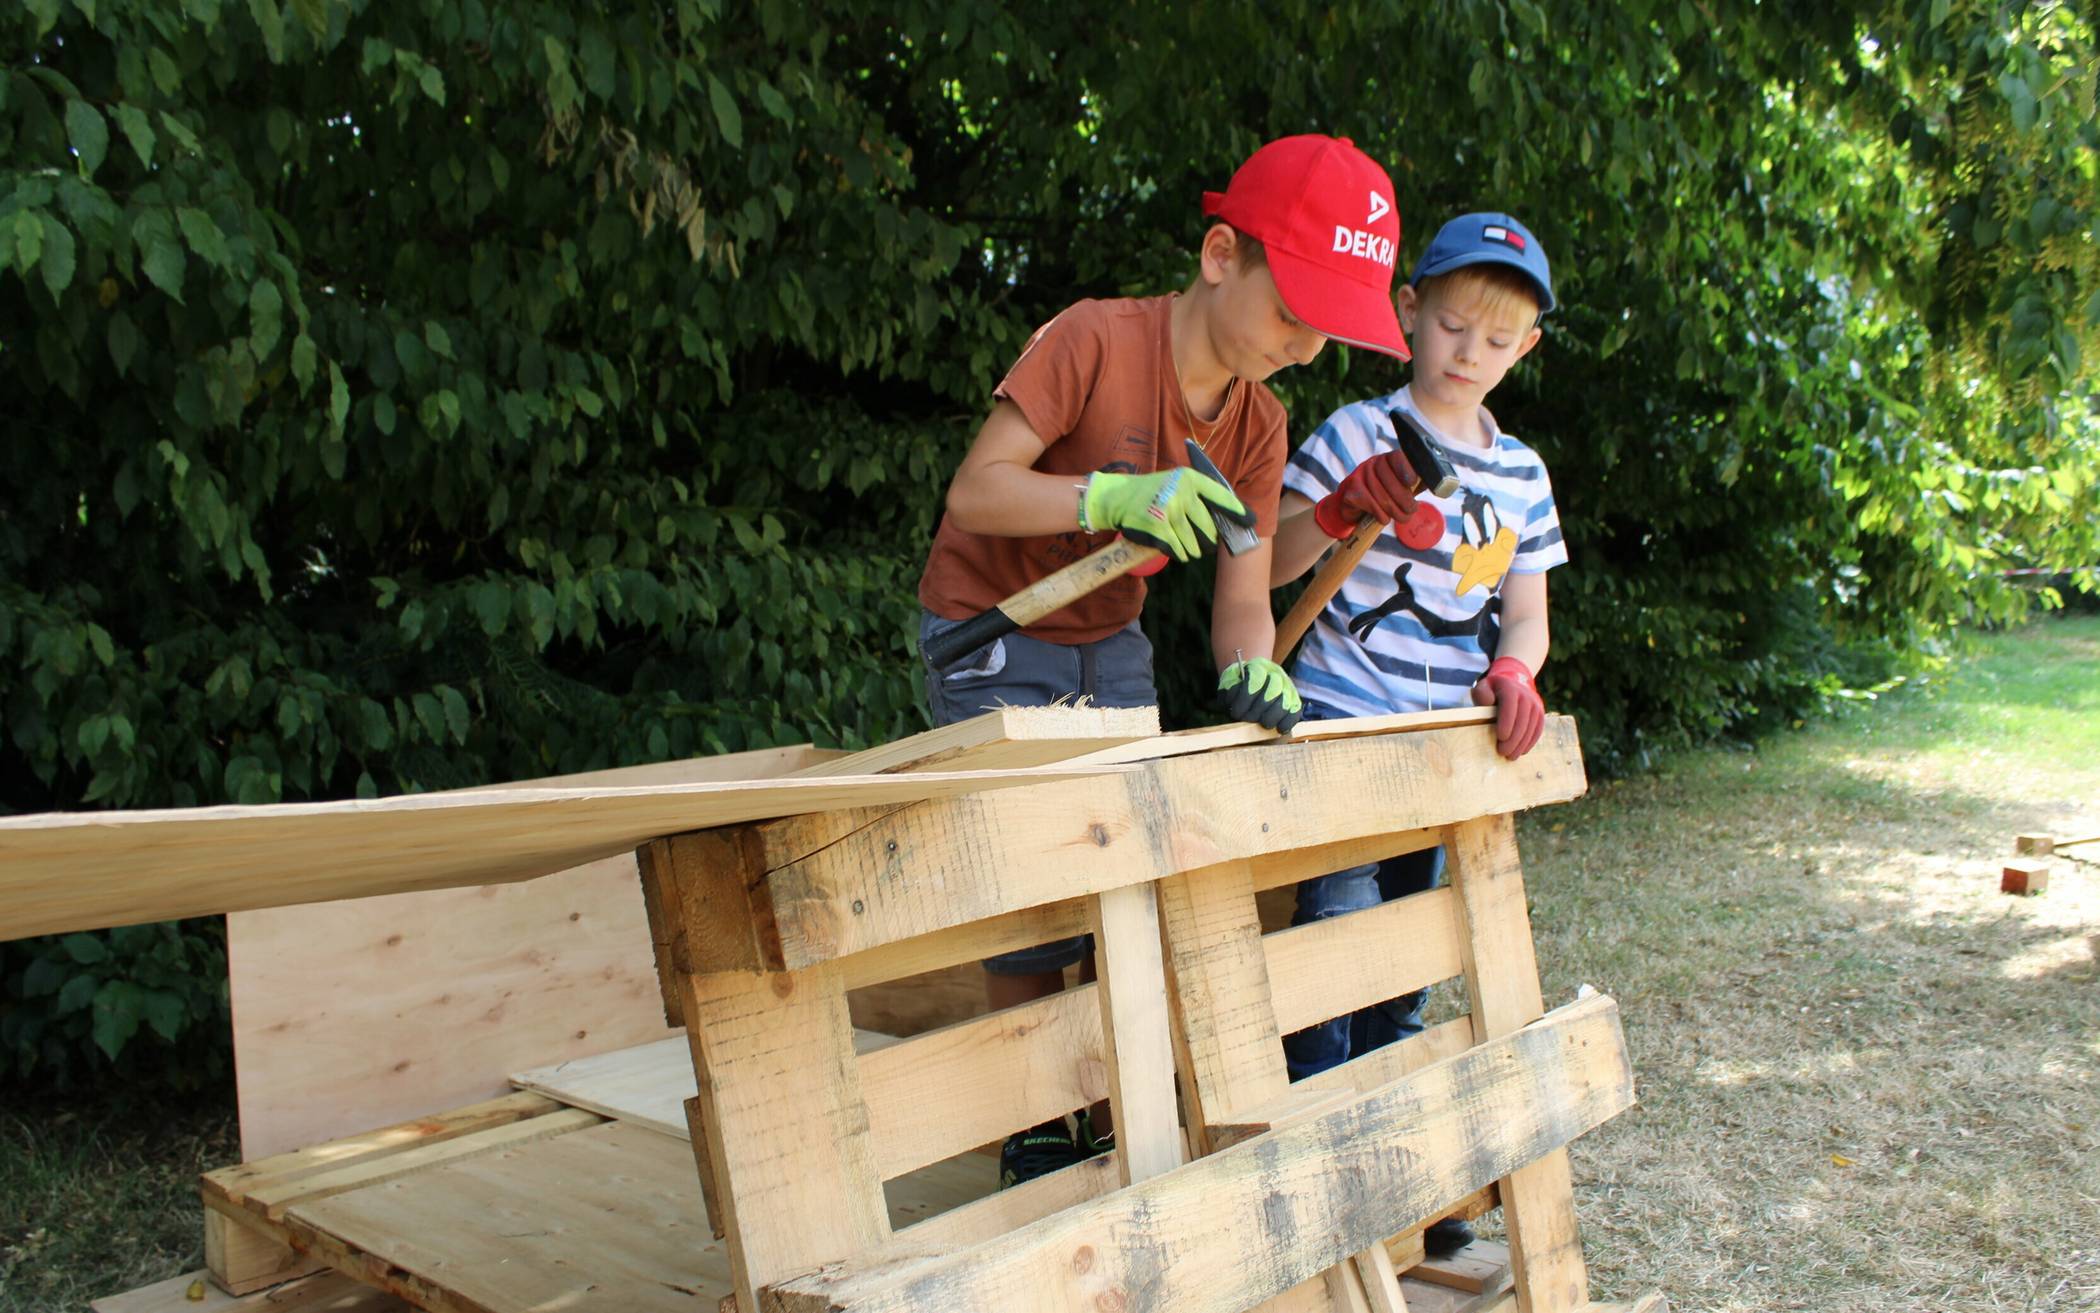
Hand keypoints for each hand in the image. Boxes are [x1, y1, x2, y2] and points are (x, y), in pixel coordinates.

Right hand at [1083, 467, 1251, 562]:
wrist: (1118, 497)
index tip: (1249, 521)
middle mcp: (1181, 492)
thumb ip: (1200, 494)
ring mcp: (1169, 510)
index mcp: (1190, 479)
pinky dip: (1178, 553)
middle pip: (1208, 527)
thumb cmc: (1154, 492)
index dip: (1237, 511)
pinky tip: (1176, 549)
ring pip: (1193, 543)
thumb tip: (1230, 517)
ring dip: (1193, 550)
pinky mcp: (1157, 528)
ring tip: (1189, 548)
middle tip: (1206, 544)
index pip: (1221, 496)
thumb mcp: (1178, 482)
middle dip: (1208, 540)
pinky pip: (1177, 549)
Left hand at [1218, 657, 1303, 731]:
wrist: (1252, 682)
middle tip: (1247, 720)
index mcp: (1259, 666)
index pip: (1255, 681)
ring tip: (1261, 724)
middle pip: (1272, 692)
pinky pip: (1294, 713)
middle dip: (1257, 711)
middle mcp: (1276, 674)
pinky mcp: (1295, 701)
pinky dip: (1286, 722)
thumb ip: (1227, 691)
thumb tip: (1230, 702)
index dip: (1245, 700)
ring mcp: (1288, 687)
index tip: (1235, 714)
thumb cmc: (1239, 686)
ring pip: (1284, 703)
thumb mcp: (1229, 683)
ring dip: (1271, 717)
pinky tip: (1278, 729)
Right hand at [1313, 450, 1418, 538]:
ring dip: (1395, 512)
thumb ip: (1416, 484)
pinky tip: (1384, 518)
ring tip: (1401, 517)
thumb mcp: (1401, 487)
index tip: (1412, 482)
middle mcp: (1372, 463)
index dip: (1406, 470)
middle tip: (1410, 511)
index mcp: (1387, 459)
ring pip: (1382, 497)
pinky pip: (1371, 504)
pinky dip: (1380, 515)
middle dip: (1405, 501)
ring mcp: (1359, 476)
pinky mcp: (1351, 490)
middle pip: (1392, 482)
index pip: (1397, 457)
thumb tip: (1438, 486)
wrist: (1353, 507)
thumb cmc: (1383, 495)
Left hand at [1470, 656, 1543, 758]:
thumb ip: (1482, 694)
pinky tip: (1522, 751)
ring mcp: (1536, 705)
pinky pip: (1538, 730)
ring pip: (1531, 727)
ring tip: (1510, 756)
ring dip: (1521, 744)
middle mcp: (1526, 696)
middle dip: (1513, 739)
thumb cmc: (1494, 690)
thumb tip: (1488, 703)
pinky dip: (1530, 742)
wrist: (1514, 682)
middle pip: (1521, 720)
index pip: (1510, 706)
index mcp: (1510, 689)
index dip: (1506, 723)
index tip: (1500, 737)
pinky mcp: (1540, 714)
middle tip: (1502, 752)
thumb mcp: (1483, 687)